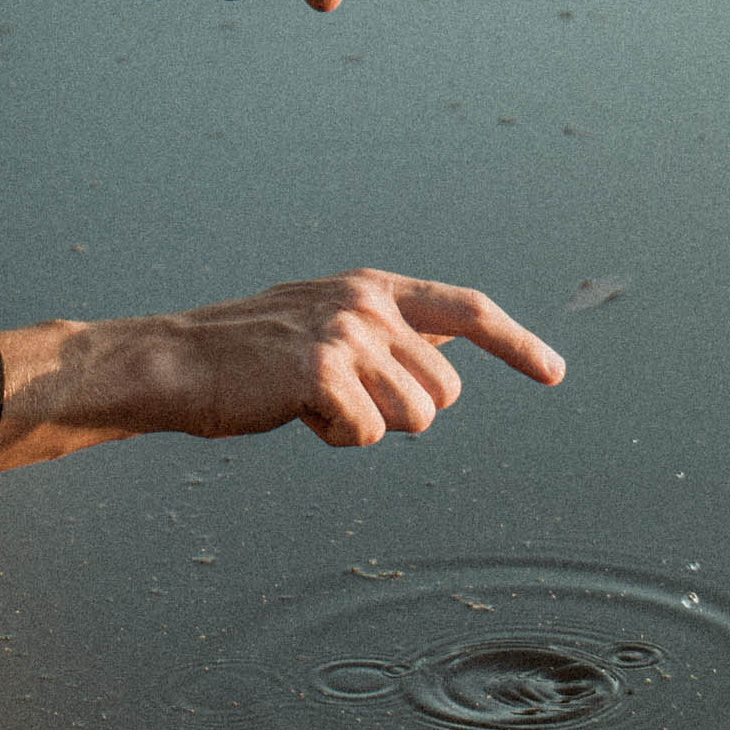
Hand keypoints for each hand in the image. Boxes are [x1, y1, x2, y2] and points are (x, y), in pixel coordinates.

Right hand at [0, 269, 563, 471]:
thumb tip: (446, 358)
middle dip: (400, 413)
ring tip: (311, 404)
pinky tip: (295, 415)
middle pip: (443, 393)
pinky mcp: (323, 369)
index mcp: (373, 289)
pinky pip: (368, 435)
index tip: (554, 373)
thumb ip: (385, 337)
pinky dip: (336, 440)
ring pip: (413, 418)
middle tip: (338, 401)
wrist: (175, 364)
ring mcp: (347, 333)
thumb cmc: (248, 360)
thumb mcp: (324, 328)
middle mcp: (368, 303)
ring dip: (366, 429)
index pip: (468, 310)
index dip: (517, 344)